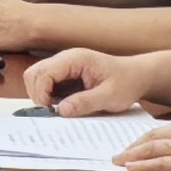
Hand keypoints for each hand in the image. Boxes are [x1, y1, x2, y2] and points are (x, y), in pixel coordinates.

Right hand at [29, 47, 158, 113]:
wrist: (137, 76)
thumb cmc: (126, 83)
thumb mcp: (110, 96)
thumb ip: (86, 102)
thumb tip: (61, 111)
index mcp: (75, 59)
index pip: (44, 72)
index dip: (41, 93)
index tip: (50, 111)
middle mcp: (65, 59)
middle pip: (34, 73)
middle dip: (37, 94)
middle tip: (52, 112)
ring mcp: (63, 66)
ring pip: (37, 78)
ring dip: (41, 96)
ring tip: (58, 109)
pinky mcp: (65, 75)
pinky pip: (46, 84)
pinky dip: (48, 97)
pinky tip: (63, 106)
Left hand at [115, 116, 170, 170]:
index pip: (169, 128)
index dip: (150, 136)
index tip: (139, 143)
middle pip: (155, 135)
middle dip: (135, 145)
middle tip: (120, 152)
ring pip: (153, 148)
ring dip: (133, 155)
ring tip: (118, 161)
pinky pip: (161, 164)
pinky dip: (144, 166)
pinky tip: (132, 168)